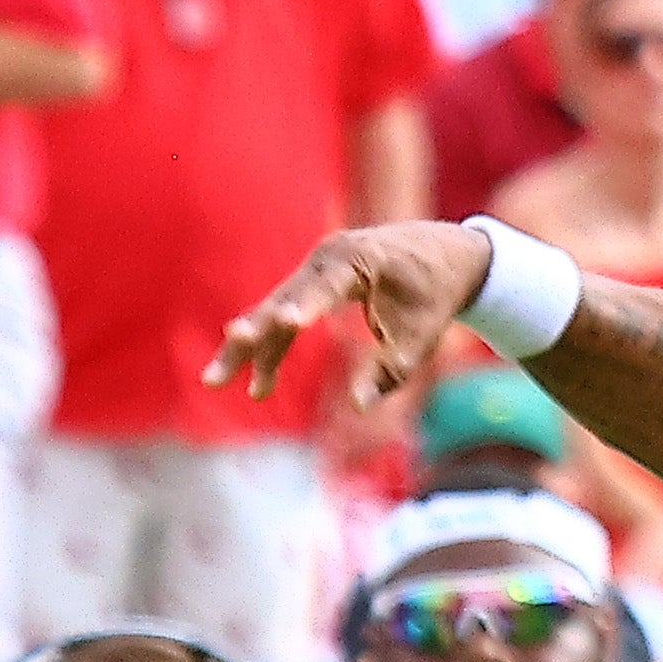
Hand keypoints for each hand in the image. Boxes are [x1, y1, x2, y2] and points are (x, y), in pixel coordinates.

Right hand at [208, 220, 499, 406]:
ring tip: (217, 382)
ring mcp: (315, 267)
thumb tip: (359, 407)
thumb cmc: (433, 297)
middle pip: (281, 301)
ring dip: (250, 348)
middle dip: (251, 337)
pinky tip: (258, 383)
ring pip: (274, 309)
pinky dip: (272, 345)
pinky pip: (285, 312)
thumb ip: (389, 374)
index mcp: (359, 261)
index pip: (325, 289)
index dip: (304, 308)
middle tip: (221, 367)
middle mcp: (327, 258)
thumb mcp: (419, 341)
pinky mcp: (312, 281)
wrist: (445, 254)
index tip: (285, 324)